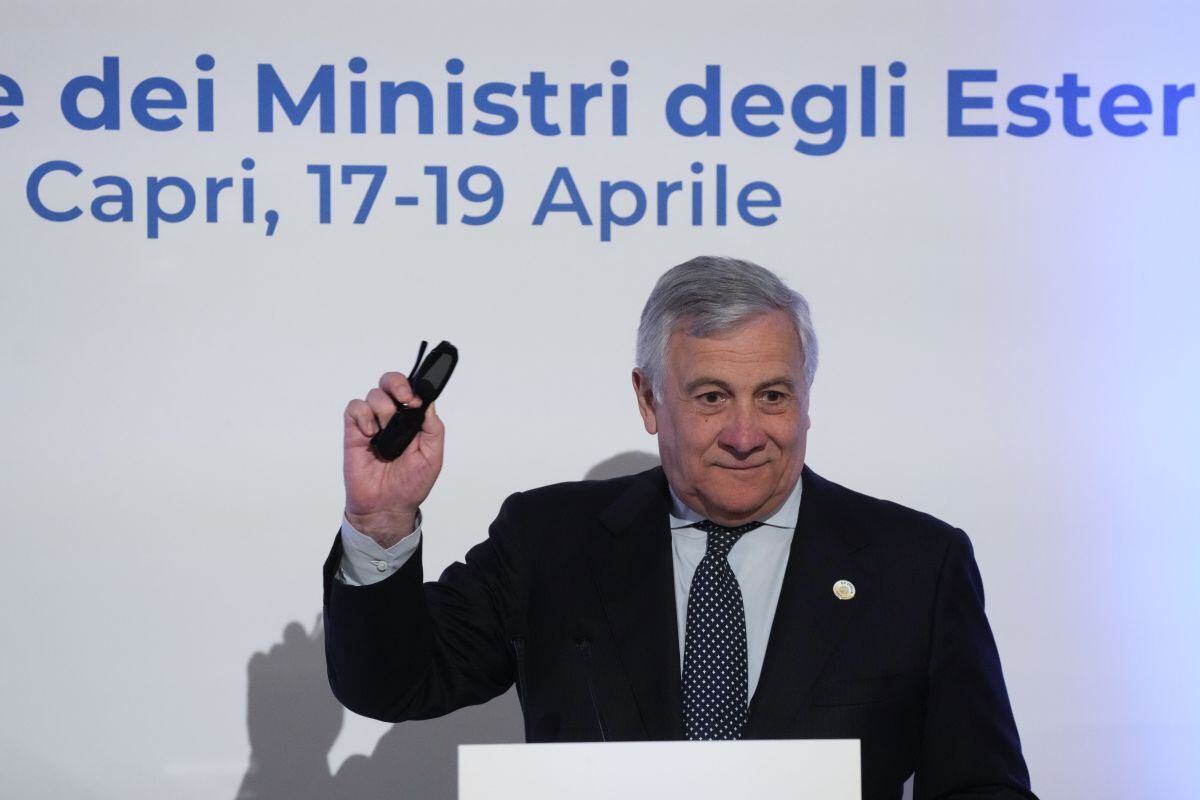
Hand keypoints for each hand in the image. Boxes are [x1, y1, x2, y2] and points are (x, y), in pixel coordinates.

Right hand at [343, 371, 444, 545]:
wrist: (387, 506)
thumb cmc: (410, 484)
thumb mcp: (433, 455)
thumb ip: (433, 427)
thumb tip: (427, 401)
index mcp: (413, 421)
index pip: (412, 390)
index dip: (413, 387)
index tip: (416, 401)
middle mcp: (393, 418)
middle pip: (390, 382)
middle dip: (397, 384)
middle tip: (404, 400)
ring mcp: (373, 423)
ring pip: (374, 394)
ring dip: (383, 409)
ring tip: (386, 432)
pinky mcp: (354, 432)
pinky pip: (354, 408)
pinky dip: (363, 415)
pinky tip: (371, 433)